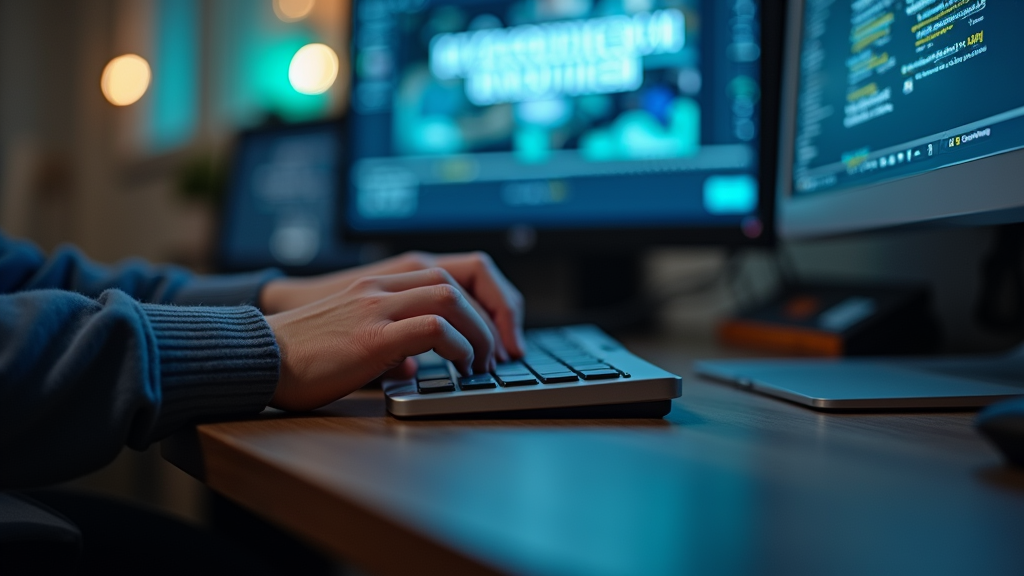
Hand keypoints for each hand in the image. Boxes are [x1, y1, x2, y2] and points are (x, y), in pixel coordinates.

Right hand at [260, 251, 524, 358]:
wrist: (257, 357)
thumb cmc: (303, 354)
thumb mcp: (355, 335)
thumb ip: (390, 337)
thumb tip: (416, 362)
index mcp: (381, 282)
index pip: (453, 271)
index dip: (487, 298)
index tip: (499, 333)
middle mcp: (383, 285)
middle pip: (462, 278)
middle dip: (496, 315)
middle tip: (503, 352)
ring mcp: (377, 306)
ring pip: (452, 297)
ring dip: (481, 331)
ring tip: (483, 362)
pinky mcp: (372, 335)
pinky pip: (434, 328)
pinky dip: (460, 346)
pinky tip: (461, 366)